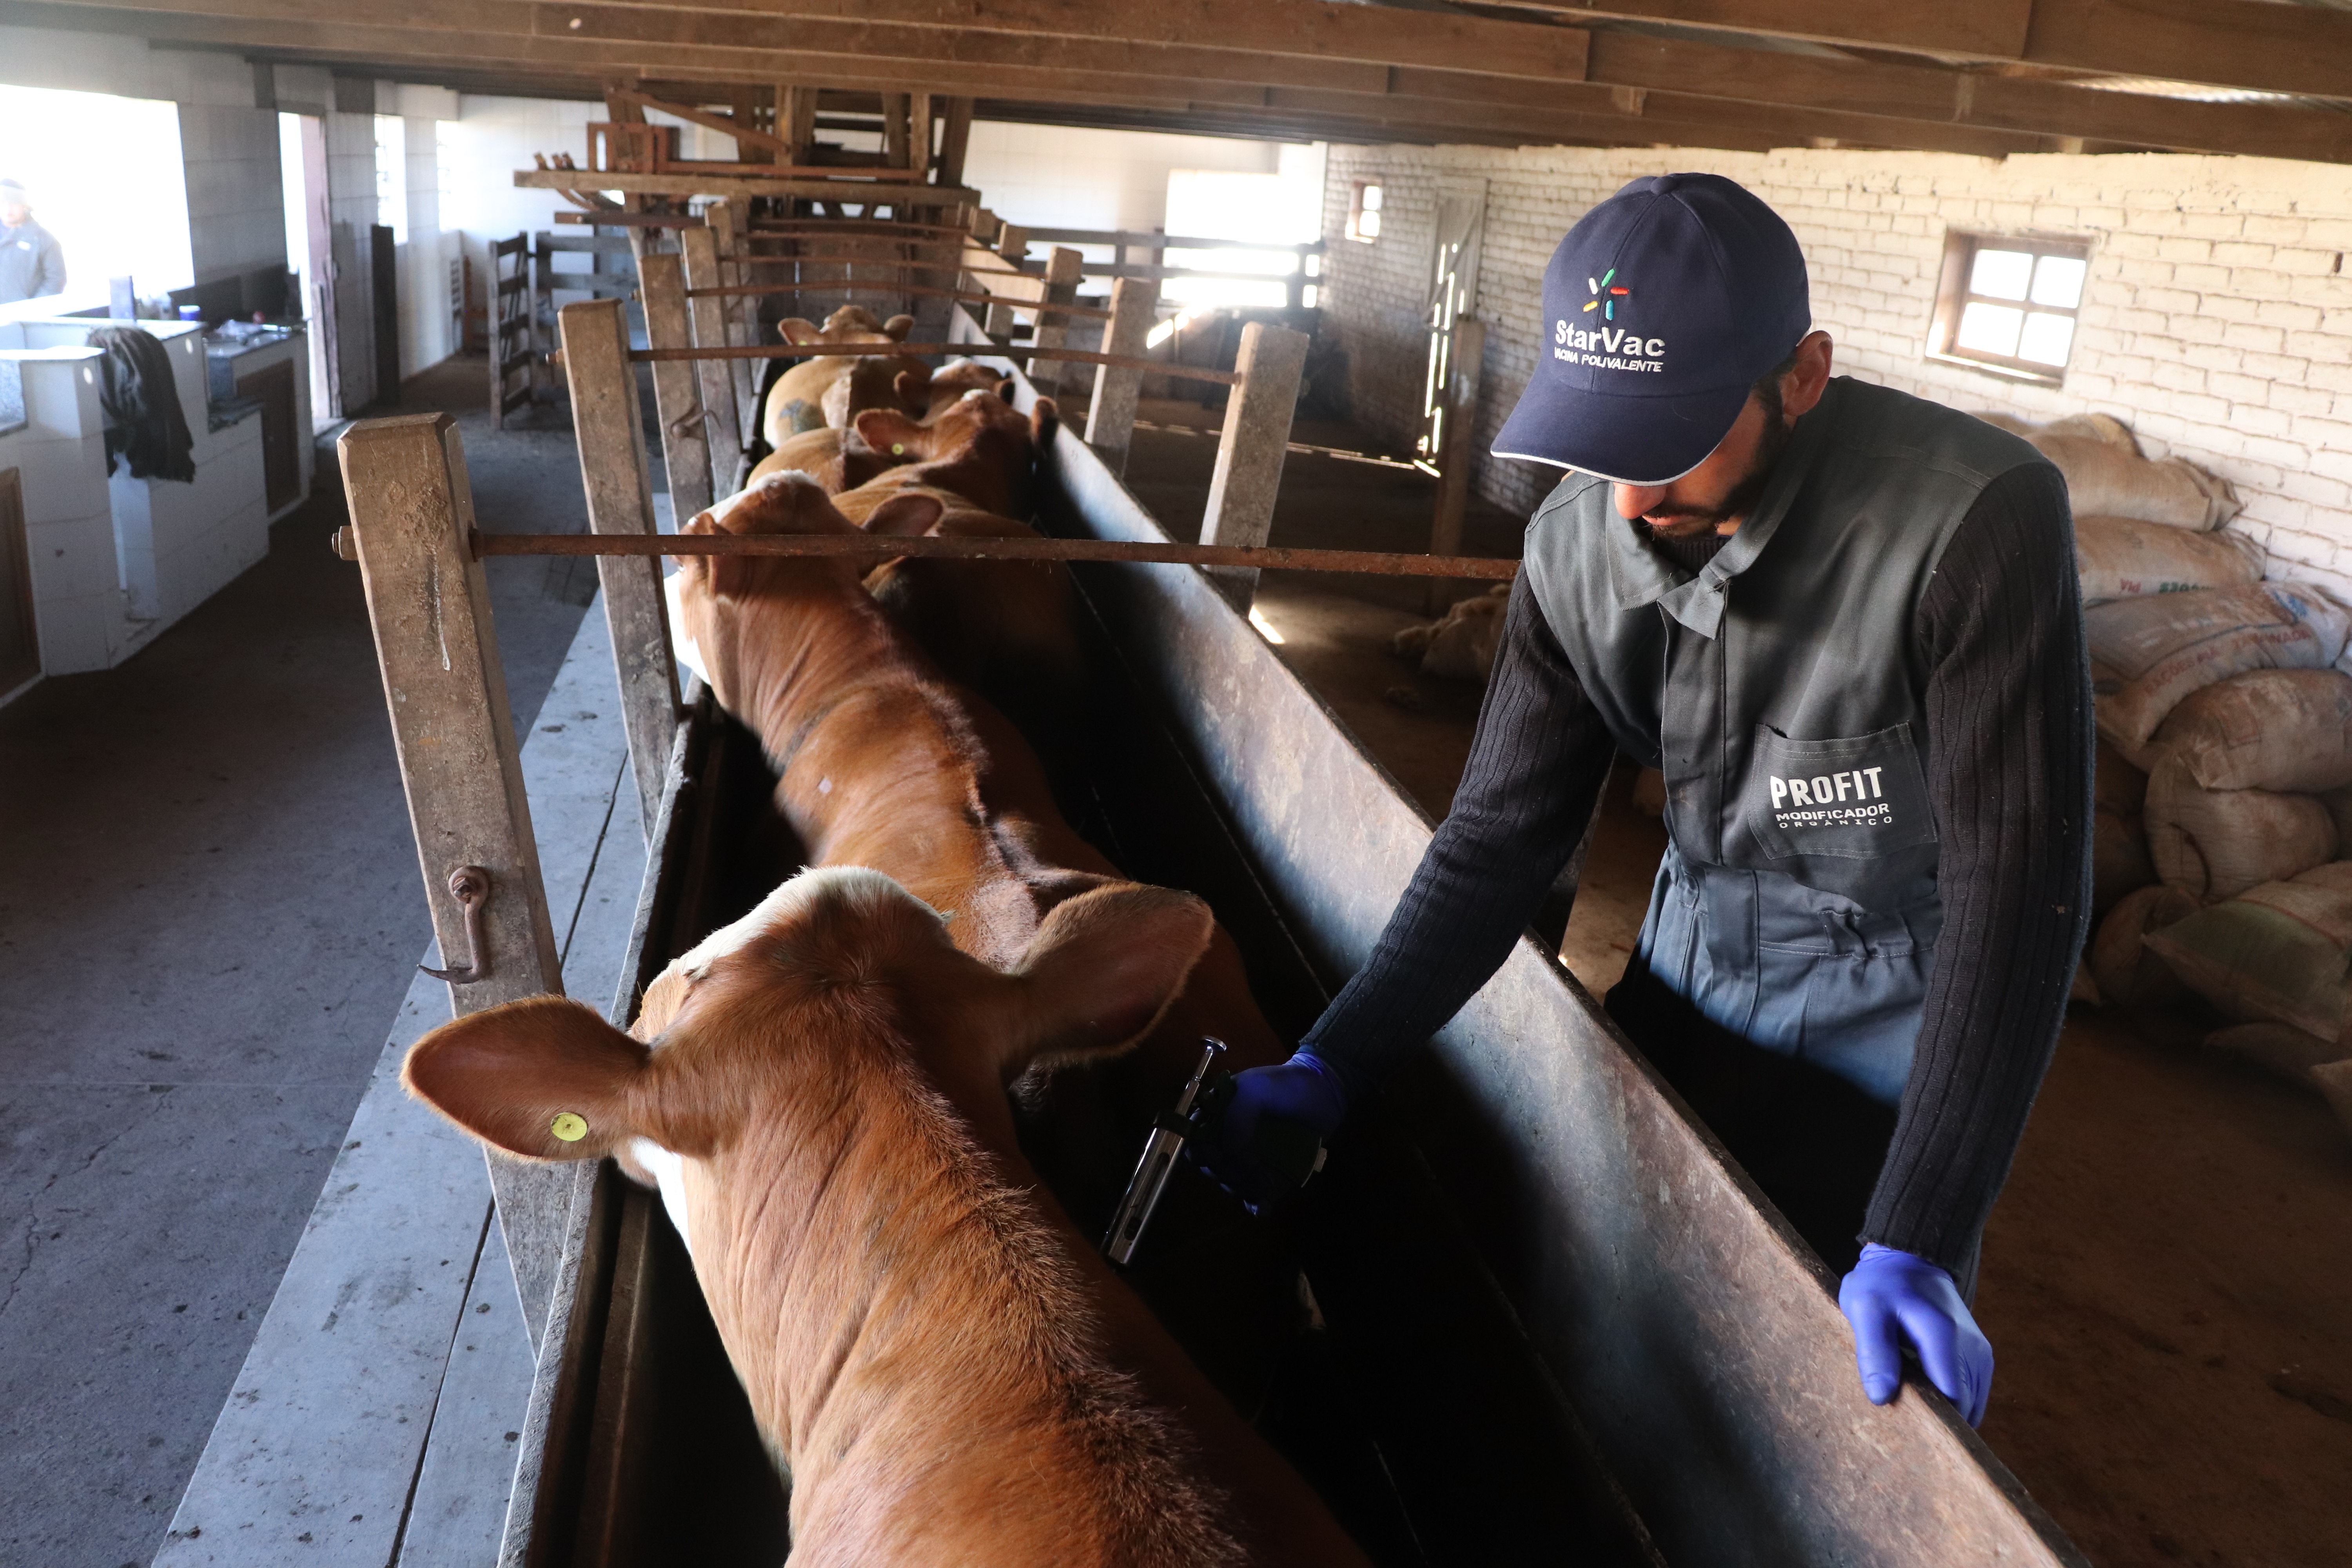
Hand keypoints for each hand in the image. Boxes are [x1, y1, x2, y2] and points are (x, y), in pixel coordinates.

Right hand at [1188, 1052, 1347, 1209]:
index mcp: (1217, 1114)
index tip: (1219, 1155)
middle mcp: (1228, 1137)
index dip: (1201, 1152)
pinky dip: (1255, 1205)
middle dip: (1226, 1173)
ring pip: (1230, 1183)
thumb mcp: (1257, 1089)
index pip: (1194, 1140)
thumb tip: (1228, 1154)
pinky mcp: (1268, 1173)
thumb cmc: (1289, 1085)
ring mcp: (1248, 1157)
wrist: (1328, 1093)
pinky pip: (1254, 1196)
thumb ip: (1236, 1117)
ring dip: (1243, 1188)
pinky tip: (1263, 1207)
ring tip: (1265, 1183)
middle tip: (1251, 1168)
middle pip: (1210, 1166)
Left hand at [1838, 1243, 1993, 1425]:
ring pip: (1970, 1406)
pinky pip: (1970, 1394)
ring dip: (1943, 1411)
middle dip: (1935, 1420)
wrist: (1909, 1259)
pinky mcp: (1979, 1357)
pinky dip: (1951, 1400)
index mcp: (1944, 1338)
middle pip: (1963, 1409)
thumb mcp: (1865, 1310)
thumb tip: (1882, 1398)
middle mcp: (1973, 1350)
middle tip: (1901, 1418)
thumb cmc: (1882, 1285)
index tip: (1903, 1427)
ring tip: (1910, 1403)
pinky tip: (1923, 1392)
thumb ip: (1874, 1352)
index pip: (1951, 1402)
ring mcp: (1980, 1354)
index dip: (1930, 1422)